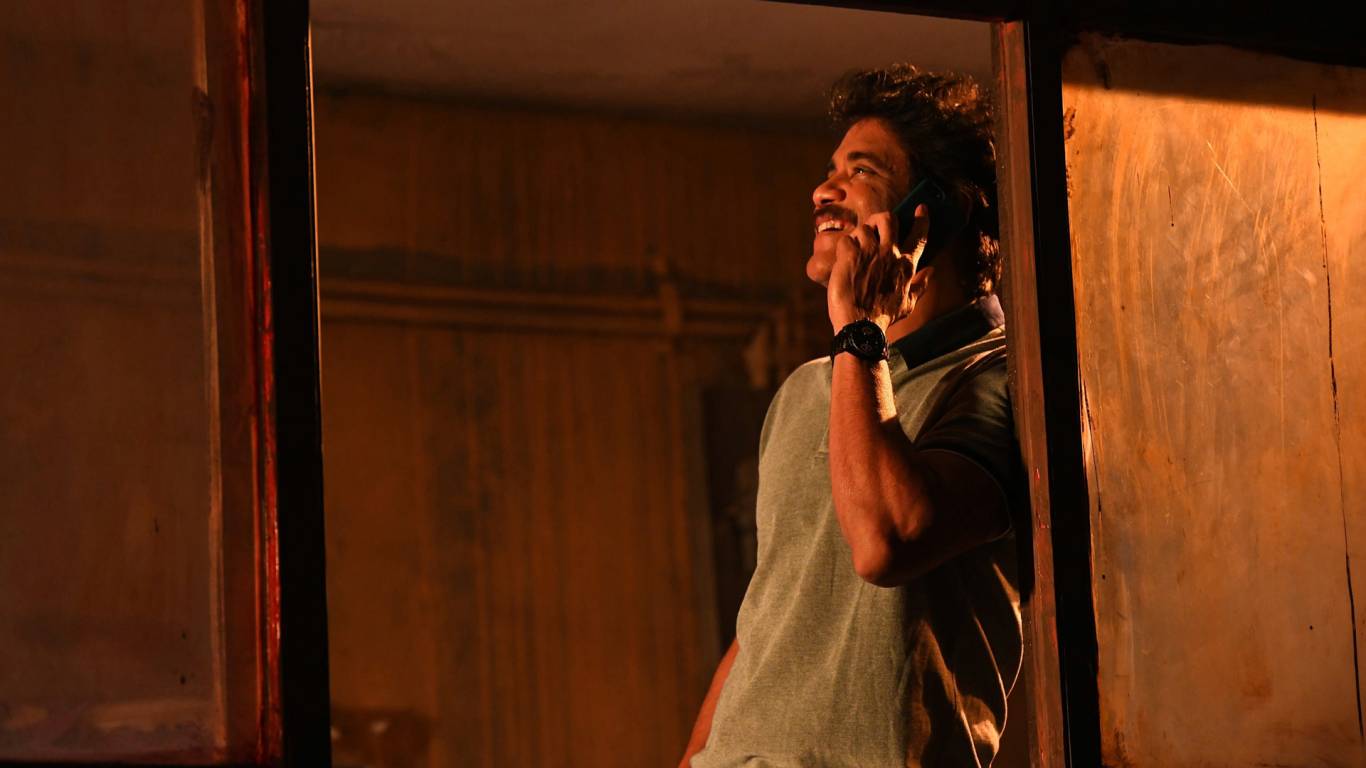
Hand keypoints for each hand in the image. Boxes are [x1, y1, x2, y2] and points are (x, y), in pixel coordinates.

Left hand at [827, 204, 931, 331]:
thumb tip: (931, 271)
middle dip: (882, 218)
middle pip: (888, 218)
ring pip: (864, 228)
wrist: (860, 326)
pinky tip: (844, 260)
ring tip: (856, 250)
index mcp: (906, 264)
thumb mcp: (908, 303)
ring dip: (859, 237)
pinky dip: (844, 247)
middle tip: (875, 227)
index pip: (919, 235)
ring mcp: (869, 253)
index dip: (921, 219)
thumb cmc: (884, 317)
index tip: (921, 208)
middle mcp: (890, 253)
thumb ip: (921, 285)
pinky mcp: (850, 256)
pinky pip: (847, 240)